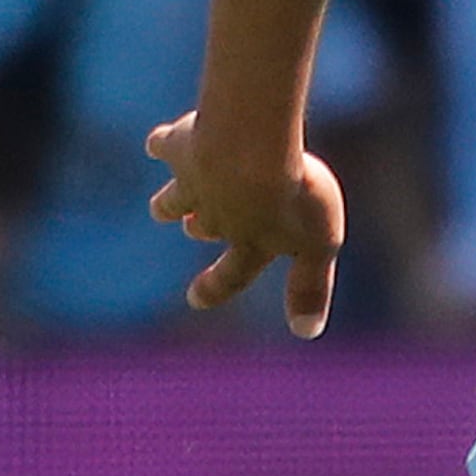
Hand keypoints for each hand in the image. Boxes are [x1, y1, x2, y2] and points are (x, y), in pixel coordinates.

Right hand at [146, 109, 344, 335]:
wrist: (252, 148)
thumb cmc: (293, 196)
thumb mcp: (318, 244)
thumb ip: (310, 286)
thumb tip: (306, 332)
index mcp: (250, 241)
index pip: (232, 274)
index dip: (216, 288)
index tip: (195, 300)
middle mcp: (217, 216)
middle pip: (202, 226)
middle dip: (197, 227)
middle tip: (190, 227)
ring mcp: (194, 184)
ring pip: (175, 198)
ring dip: (169, 201)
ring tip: (161, 206)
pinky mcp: (181, 147)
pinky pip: (166, 147)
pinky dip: (161, 146)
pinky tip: (158, 143)